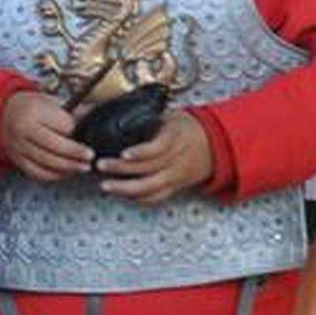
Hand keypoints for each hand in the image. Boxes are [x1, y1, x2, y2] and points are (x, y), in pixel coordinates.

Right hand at [0, 91, 92, 182]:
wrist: (3, 114)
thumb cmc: (31, 107)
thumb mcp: (51, 101)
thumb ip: (73, 111)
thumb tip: (95, 115)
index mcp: (34, 111)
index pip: (62, 125)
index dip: (77, 133)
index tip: (88, 138)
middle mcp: (23, 129)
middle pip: (54, 145)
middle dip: (75, 153)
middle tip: (90, 157)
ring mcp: (18, 146)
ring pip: (47, 161)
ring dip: (68, 167)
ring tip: (83, 167)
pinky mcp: (17, 159)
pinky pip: (37, 172)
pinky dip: (54, 175)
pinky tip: (66, 172)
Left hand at [95, 110, 216, 204]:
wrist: (215, 144)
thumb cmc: (186, 127)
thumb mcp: (169, 116)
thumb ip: (147, 120)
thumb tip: (116, 117)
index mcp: (175, 138)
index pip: (158, 148)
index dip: (141, 152)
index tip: (124, 153)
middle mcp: (176, 160)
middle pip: (149, 169)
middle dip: (122, 170)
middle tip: (100, 165)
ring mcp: (176, 176)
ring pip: (151, 187)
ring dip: (126, 189)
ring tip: (105, 186)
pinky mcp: (176, 187)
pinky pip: (156, 197)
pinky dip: (138, 198)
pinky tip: (120, 194)